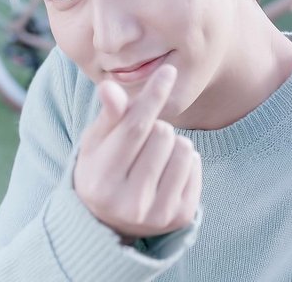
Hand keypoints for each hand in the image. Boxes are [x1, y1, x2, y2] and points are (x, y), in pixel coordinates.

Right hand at [73, 65, 201, 240]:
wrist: (110, 219)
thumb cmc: (101, 168)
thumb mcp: (96, 141)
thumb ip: (108, 115)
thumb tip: (109, 86)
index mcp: (102, 178)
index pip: (134, 127)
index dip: (153, 95)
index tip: (169, 71)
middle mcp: (130, 202)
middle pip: (163, 133)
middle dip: (156, 126)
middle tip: (142, 141)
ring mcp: (158, 213)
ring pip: (183, 147)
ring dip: (171, 142)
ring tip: (154, 155)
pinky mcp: (181, 216)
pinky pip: (195, 164)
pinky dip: (184, 159)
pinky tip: (166, 171)